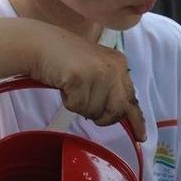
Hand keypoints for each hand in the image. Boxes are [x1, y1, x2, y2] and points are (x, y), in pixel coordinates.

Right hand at [29, 25, 146, 140]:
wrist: (39, 44)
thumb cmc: (65, 60)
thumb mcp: (96, 69)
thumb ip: (111, 88)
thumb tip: (121, 114)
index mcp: (119, 64)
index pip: (132, 99)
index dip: (136, 120)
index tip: (141, 136)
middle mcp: (113, 68)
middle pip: (116, 111)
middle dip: (101, 116)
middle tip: (85, 102)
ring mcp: (98, 72)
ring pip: (95, 112)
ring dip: (81, 106)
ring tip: (72, 87)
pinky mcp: (80, 78)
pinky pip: (78, 107)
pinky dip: (69, 102)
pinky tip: (65, 85)